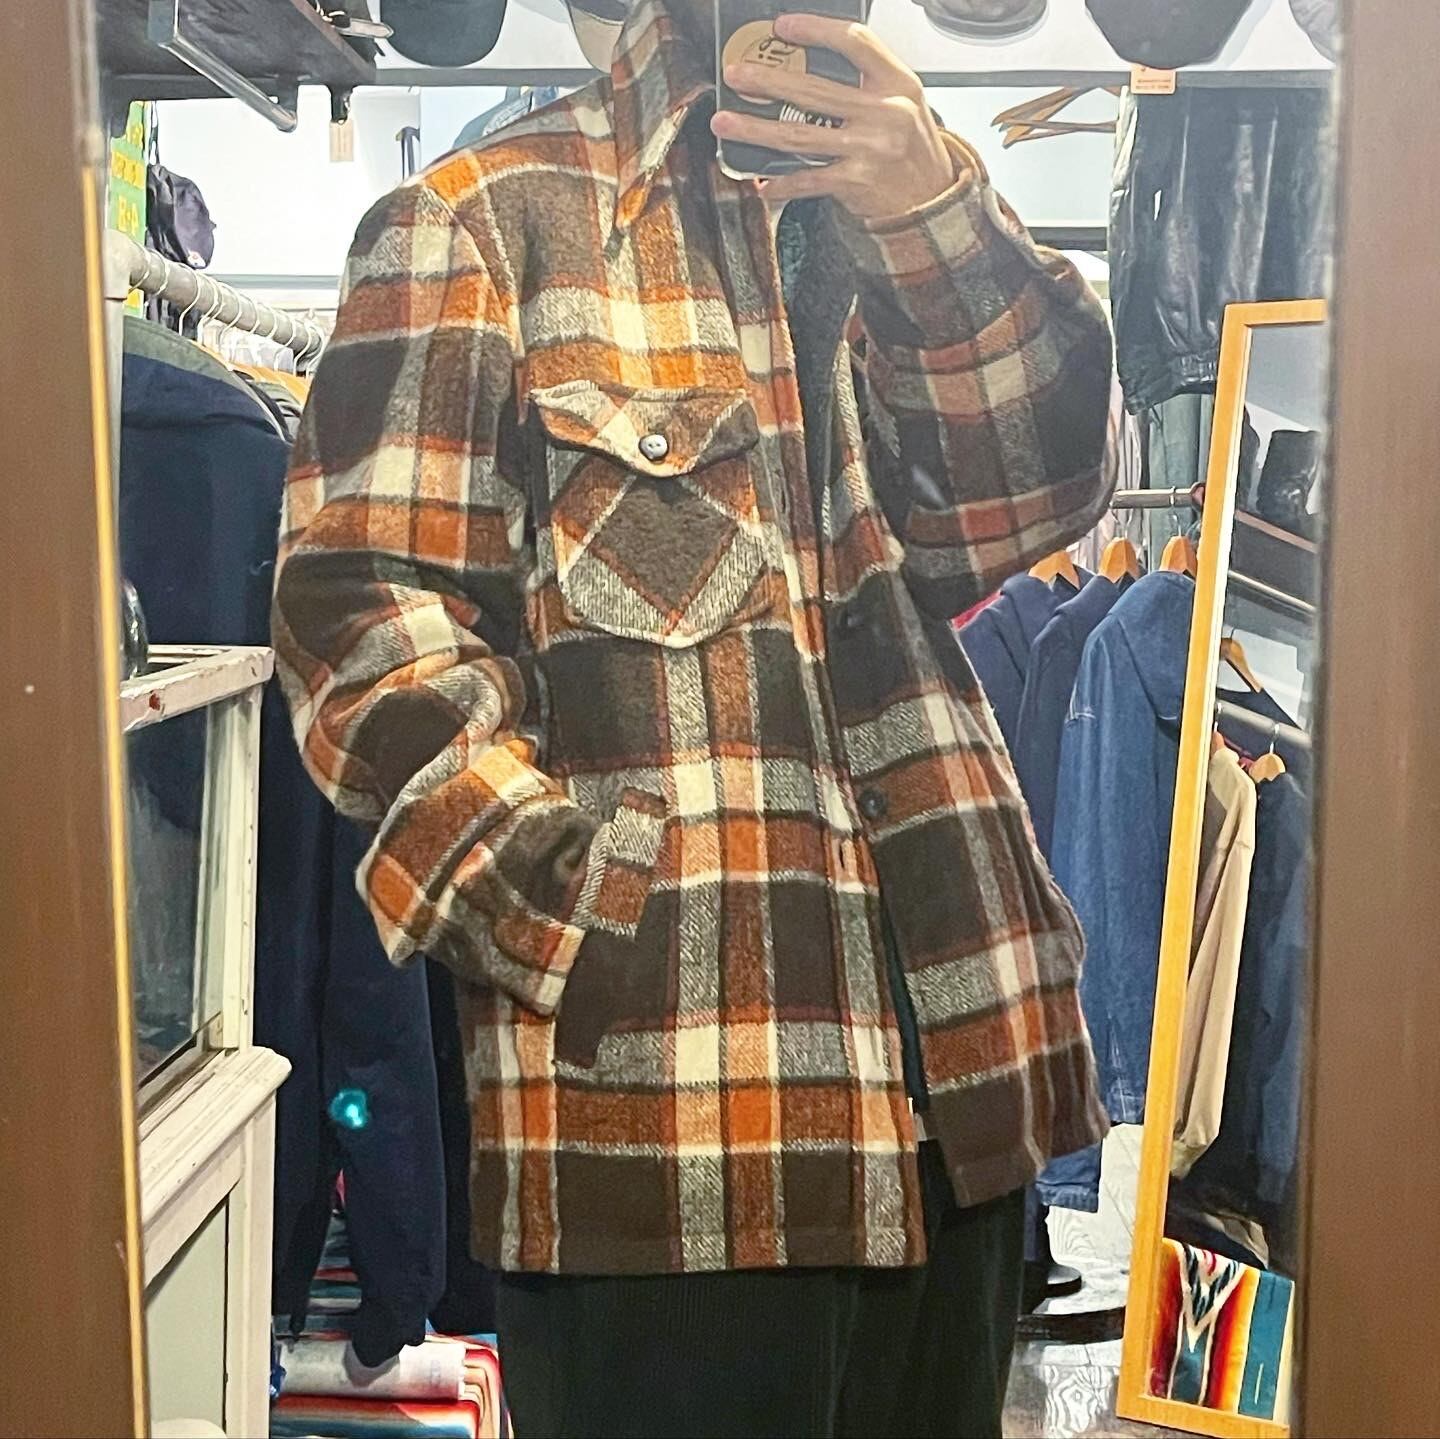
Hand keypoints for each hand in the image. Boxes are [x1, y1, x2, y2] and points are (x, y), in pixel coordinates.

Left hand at [709, 12, 959, 220]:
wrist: (933, 201)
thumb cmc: (913, 150)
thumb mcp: (904, 103)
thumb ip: (867, 84)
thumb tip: (808, 69)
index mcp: (898, 83)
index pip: (854, 43)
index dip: (816, 31)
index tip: (784, 27)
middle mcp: (884, 113)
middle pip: (815, 90)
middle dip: (768, 82)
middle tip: (736, 75)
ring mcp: (869, 149)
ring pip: (800, 135)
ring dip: (757, 129)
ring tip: (726, 123)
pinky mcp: (856, 182)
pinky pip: (809, 180)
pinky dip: (782, 182)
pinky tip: (761, 180)